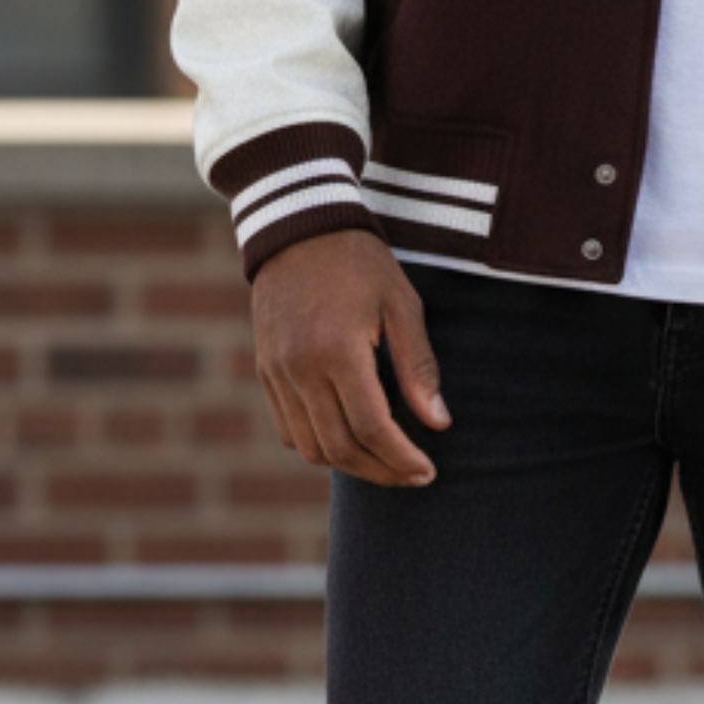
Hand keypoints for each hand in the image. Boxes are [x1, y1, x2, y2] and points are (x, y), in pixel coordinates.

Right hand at [251, 232, 449, 487]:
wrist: (299, 227)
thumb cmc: (360, 262)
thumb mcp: (401, 304)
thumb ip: (418, 366)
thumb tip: (438, 423)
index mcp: (338, 350)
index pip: (372, 428)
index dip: (402, 458)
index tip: (428, 471)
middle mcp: (300, 369)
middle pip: (340, 448)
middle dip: (381, 471)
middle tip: (413, 475)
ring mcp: (276, 373)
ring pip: (310, 447)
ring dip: (350, 465)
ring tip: (385, 462)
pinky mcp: (265, 371)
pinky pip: (288, 429)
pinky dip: (318, 446)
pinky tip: (349, 440)